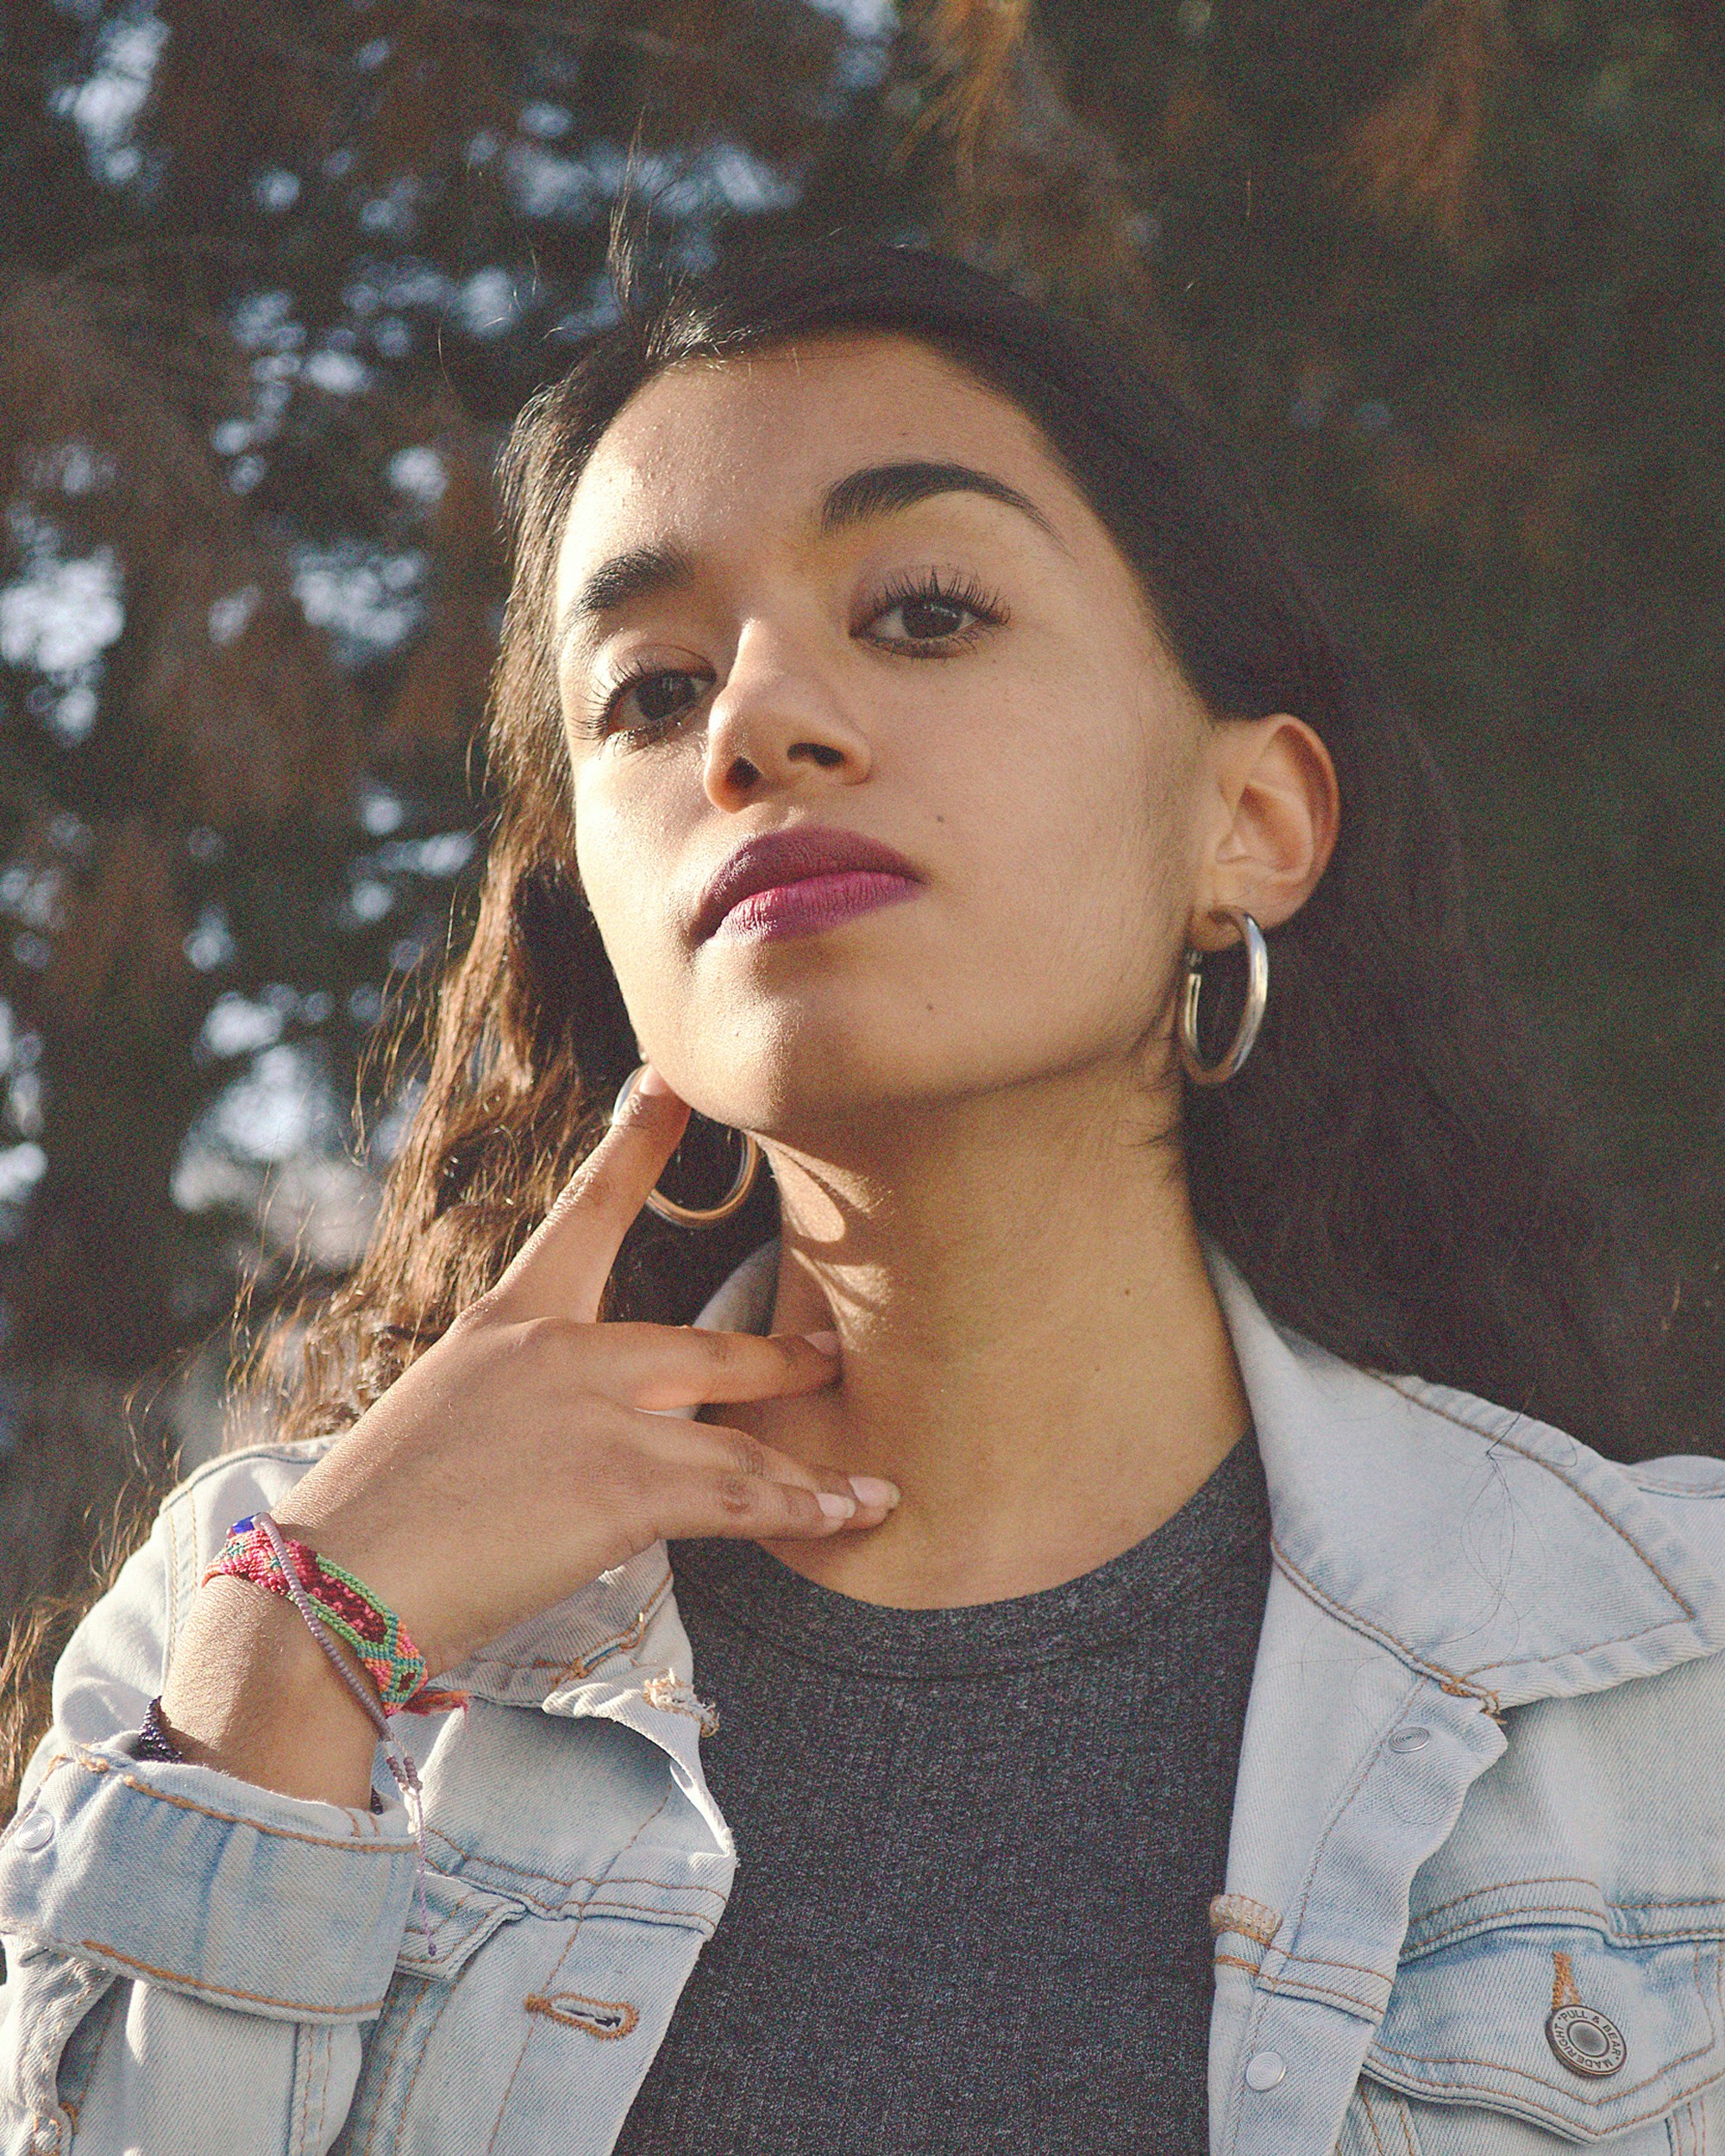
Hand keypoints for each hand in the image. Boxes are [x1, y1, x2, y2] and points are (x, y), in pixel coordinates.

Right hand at [273, 1066, 888, 1675]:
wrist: (334, 1585)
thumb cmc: (371, 1518)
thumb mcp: (442, 1422)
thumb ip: (520, 1406)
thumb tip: (571, 1440)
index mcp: (507, 1321)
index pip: (586, 1211)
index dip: (638, 1142)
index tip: (672, 1082)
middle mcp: (559, 1352)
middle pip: (705, 1346)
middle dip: (780, 1358)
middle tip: (832, 1351)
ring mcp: (596, 1415)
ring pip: (736, 1435)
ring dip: (809, 1467)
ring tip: (867, 1482)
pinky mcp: (621, 1487)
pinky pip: (737, 1499)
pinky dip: (801, 1512)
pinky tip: (845, 1516)